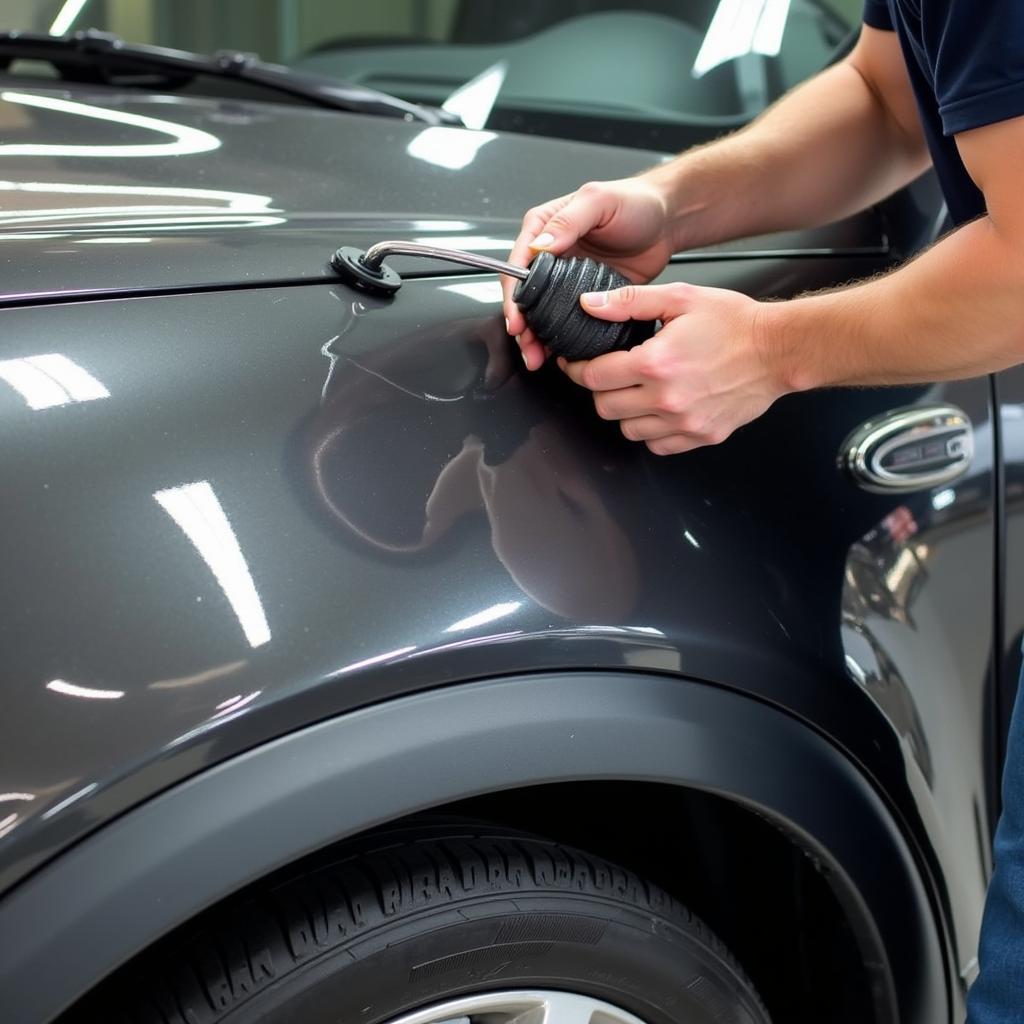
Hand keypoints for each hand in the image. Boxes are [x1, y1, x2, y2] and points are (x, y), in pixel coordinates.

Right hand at [502, 177, 673, 369]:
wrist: (667, 223)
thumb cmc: (636, 202)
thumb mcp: (598, 201)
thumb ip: (567, 222)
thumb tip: (540, 247)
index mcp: (546, 228)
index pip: (518, 263)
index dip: (514, 294)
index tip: (517, 318)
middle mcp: (552, 254)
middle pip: (525, 293)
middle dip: (521, 323)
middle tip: (527, 345)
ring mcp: (567, 278)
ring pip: (542, 311)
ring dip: (536, 336)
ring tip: (538, 356)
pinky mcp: (587, 295)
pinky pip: (568, 319)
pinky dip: (560, 336)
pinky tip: (559, 350)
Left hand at [560, 282, 789, 454]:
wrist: (779, 350)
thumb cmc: (735, 323)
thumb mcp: (680, 298)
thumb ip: (629, 302)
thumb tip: (589, 304)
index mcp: (655, 363)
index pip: (592, 377)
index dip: (576, 369)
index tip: (574, 364)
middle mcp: (666, 398)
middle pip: (604, 407)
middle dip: (600, 389)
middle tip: (610, 374)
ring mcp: (684, 422)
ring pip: (628, 430)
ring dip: (625, 412)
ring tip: (638, 391)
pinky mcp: (701, 436)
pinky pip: (658, 446)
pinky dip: (652, 431)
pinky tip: (660, 409)